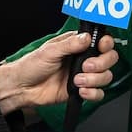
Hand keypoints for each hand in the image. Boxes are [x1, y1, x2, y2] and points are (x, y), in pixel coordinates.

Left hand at [0, 31, 118, 115]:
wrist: (22, 88)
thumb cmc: (32, 66)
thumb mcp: (49, 51)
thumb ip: (70, 45)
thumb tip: (86, 38)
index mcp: (77, 45)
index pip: (101, 41)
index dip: (106, 44)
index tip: (101, 47)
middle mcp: (83, 59)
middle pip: (109, 59)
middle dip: (101, 63)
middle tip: (86, 67)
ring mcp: (84, 75)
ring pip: (106, 77)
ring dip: (95, 79)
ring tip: (77, 81)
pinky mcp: (81, 90)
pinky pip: (98, 93)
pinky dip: (93, 93)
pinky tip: (81, 91)